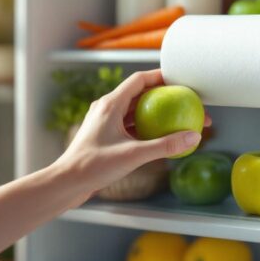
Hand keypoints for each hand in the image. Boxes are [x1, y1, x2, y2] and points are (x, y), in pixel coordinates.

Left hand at [53, 69, 210, 203]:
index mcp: (110, 104)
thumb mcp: (134, 155)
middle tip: (185, 103)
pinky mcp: (106, 136)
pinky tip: (161, 137)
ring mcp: (105, 122)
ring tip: (177, 119)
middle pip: (140, 94)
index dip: (161, 76)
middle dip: (164, 97)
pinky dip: (147, 128)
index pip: (139, 80)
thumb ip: (165, 145)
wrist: (66, 183)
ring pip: (136, 111)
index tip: (180, 80)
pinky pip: (131, 125)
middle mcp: (107, 108)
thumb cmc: (93, 166)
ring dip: (156, 113)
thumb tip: (194, 137)